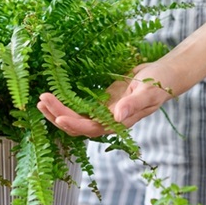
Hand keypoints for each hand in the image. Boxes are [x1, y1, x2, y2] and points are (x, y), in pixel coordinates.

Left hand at [37, 62, 174, 137]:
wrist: (164, 76)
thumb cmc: (160, 83)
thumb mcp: (149, 91)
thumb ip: (133, 105)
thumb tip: (117, 116)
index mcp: (118, 123)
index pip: (91, 129)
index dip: (74, 125)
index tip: (59, 116)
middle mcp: (107, 122)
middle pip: (77, 125)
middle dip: (58, 115)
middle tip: (42, 100)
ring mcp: (101, 114)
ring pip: (74, 119)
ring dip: (56, 111)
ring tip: (41, 100)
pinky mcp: (98, 104)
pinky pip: (77, 108)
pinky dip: (64, 104)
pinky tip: (52, 97)